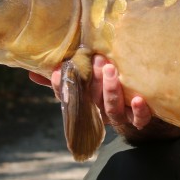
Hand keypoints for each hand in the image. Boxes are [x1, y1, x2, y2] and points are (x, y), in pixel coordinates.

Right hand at [29, 56, 179, 140]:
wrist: (148, 110)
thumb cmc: (113, 90)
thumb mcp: (89, 81)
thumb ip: (67, 76)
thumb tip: (32, 73)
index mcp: (88, 102)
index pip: (69, 96)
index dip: (61, 86)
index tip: (58, 71)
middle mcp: (102, 111)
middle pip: (92, 99)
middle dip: (93, 80)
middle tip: (98, 60)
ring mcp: (121, 116)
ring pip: (112, 109)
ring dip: (110, 90)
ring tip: (111, 69)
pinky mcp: (141, 119)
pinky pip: (139, 119)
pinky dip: (139, 111)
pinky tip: (138, 99)